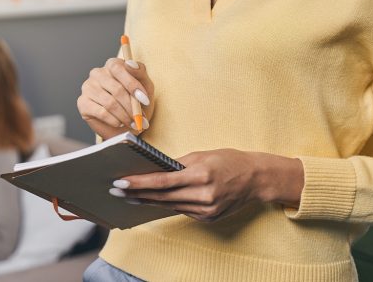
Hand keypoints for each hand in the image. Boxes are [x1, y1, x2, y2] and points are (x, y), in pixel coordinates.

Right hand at [77, 53, 154, 139]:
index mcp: (112, 65)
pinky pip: (101, 113)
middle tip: (140, 118)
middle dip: (131, 107)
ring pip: (110, 103)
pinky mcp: (83, 103)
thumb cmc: (137, 101)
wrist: (128, 122)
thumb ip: (140, 71)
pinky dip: (115, 121)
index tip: (144, 100)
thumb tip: (130, 64)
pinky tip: (120, 123)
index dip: (132, 84)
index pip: (117, 68)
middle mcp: (97, 73)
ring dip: (125, 116)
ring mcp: (88, 87)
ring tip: (133, 123)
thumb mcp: (145, 85)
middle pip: (116, 89)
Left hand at [111, 149, 303, 221]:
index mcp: (201, 175)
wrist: (256, 178)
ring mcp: (206, 210)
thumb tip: (153, 169)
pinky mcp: (208, 217)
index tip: (121, 182)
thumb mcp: (201, 155)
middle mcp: (203, 196)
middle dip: (137, 194)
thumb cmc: (228, 161)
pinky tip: (152, 200)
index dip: (139, 183)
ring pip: (169, 206)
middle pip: (162, 196)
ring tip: (129, 196)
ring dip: (148, 201)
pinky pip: (181, 210)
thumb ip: (177, 164)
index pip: (162, 181)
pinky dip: (166, 204)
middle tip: (116, 191)